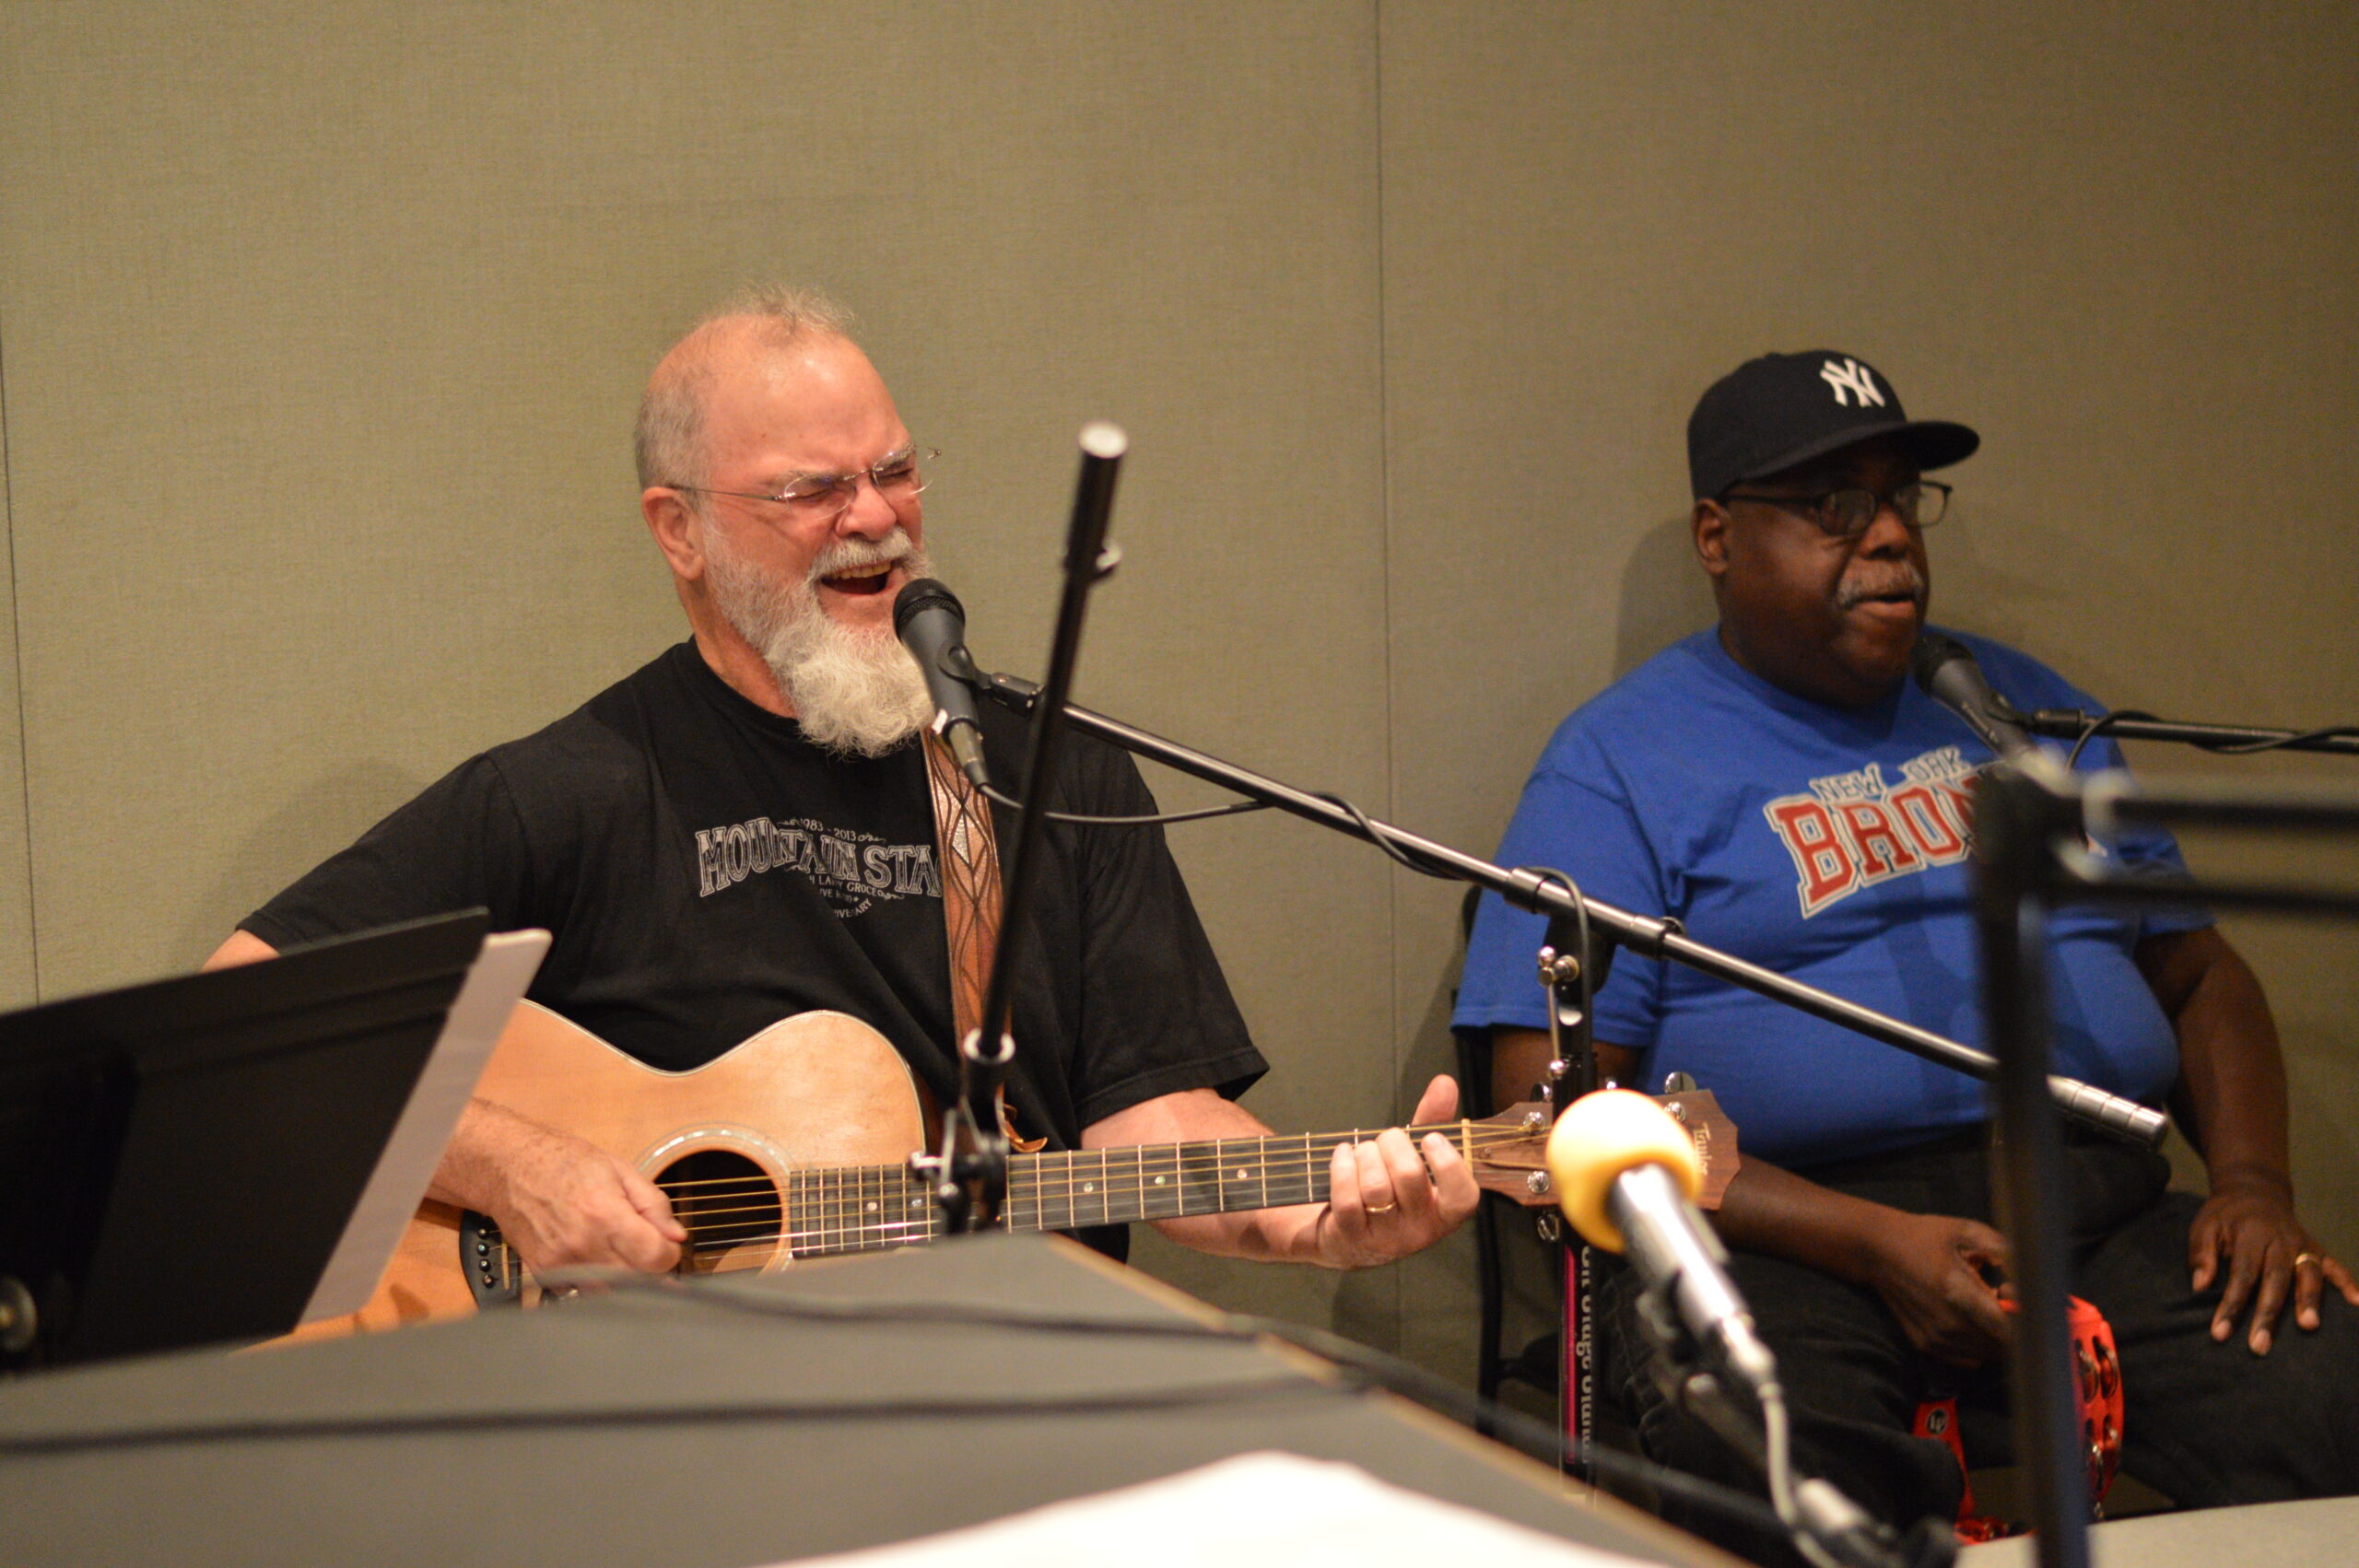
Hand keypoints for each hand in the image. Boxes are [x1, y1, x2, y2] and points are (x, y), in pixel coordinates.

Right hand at [455, 1103, 687, 1278]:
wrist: (509, 1167)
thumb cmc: (565, 1161)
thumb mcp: (620, 1169)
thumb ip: (653, 1205)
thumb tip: (677, 1237)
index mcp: (605, 1214)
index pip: (654, 1258)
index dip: (669, 1254)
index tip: (668, 1245)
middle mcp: (582, 1244)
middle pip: (636, 1280)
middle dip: (650, 1267)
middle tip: (647, 1247)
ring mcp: (561, 1262)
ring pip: (610, 1292)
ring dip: (625, 1278)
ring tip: (622, 1252)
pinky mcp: (544, 1272)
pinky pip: (582, 1291)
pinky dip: (597, 1281)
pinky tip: (596, 1258)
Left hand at [1310, 1075, 1480, 1268]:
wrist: (1347, 1233)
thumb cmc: (1390, 1187)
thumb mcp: (1415, 1156)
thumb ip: (1433, 1121)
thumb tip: (1445, 1083)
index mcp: (1444, 1212)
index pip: (1463, 1197)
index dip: (1449, 1165)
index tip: (1430, 1138)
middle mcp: (1420, 1231)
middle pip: (1409, 1176)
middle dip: (1392, 1143)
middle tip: (1386, 1140)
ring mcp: (1385, 1238)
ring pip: (1375, 1185)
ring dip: (1365, 1154)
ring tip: (1363, 1150)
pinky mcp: (1352, 1239)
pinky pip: (1347, 1198)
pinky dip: (1341, 1167)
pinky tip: (1342, 1155)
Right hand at [1862, 1212, 2013, 1366]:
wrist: (1878, 1251)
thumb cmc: (1925, 1237)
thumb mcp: (1965, 1230)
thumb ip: (2003, 1250)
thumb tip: (2032, 1274)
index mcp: (1956, 1291)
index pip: (2007, 1330)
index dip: (2025, 1322)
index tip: (2020, 1300)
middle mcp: (1946, 1323)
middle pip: (2003, 1347)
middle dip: (2015, 1328)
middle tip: (2004, 1299)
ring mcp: (1935, 1339)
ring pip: (1988, 1355)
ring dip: (1997, 1337)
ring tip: (1986, 1308)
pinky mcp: (1927, 1347)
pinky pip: (1970, 1359)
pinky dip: (1980, 1346)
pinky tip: (1971, 1321)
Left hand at [2190, 1175, 2358, 1353]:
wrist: (2253, 1191)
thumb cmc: (2225, 1216)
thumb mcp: (2204, 1226)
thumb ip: (2202, 1254)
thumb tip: (2199, 1286)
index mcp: (2250, 1236)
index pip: (2242, 1275)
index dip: (2231, 1305)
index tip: (2220, 1333)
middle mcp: (2281, 1241)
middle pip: (2275, 1280)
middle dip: (2268, 1314)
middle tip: (2260, 1345)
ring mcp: (2303, 1246)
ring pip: (2308, 1274)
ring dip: (2309, 1300)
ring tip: (2309, 1326)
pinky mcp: (2317, 1249)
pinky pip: (2336, 1267)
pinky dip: (2348, 1283)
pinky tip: (2357, 1302)